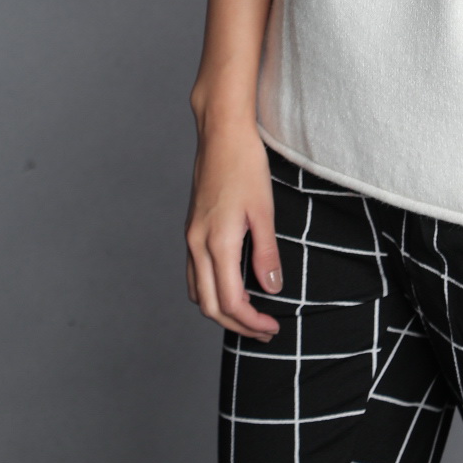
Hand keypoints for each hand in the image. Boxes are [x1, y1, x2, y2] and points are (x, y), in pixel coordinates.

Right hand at [185, 116, 285, 339]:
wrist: (221, 132)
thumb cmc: (245, 165)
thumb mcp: (264, 210)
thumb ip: (266, 254)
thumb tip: (272, 289)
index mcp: (217, 242)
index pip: (230, 302)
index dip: (251, 321)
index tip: (272, 326)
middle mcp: (197, 244)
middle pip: (209, 305)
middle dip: (236, 324)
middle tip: (264, 329)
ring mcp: (190, 236)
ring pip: (197, 291)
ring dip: (221, 310)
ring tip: (249, 313)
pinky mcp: (191, 228)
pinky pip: (194, 273)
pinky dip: (210, 290)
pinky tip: (231, 285)